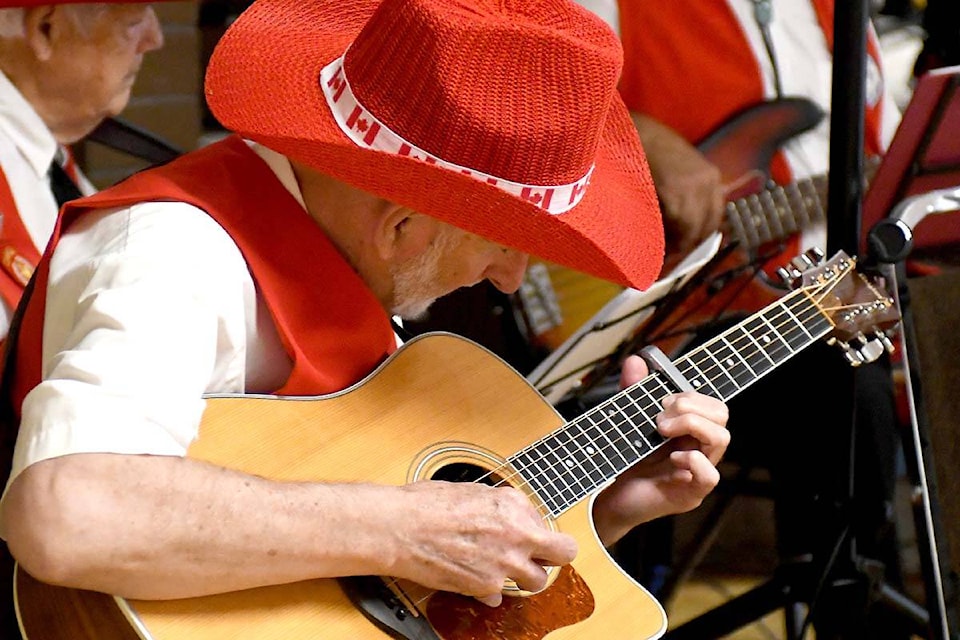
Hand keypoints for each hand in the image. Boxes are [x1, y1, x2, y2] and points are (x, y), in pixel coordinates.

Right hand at [388, 480, 577, 605]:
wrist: (399, 528)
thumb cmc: (426, 504)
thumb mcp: (474, 491)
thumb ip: (503, 508)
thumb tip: (515, 520)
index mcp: (513, 505)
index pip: (549, 523)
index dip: (538, 530)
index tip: (529, 533)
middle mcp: (516, 535)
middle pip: (563, 554)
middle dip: (551, 556)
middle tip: (535, 556)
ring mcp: (504, 564)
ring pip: (536, 581)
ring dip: (522, 576)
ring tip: (500, 567)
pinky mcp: (486, 587)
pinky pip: (500, 596)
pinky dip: (490, 590)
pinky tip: (473, 575)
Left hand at [593, 355, 729, 545]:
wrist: (609, 498)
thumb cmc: (624, 461)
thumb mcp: (627, 421)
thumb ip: (632, 392)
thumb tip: (636, 360)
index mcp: (689, 430)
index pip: (712, 404)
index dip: (692, 395)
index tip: (661, 400)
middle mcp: (699, 448)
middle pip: (722, 415)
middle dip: (691, 406)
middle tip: (660, 417)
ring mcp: (698, 472)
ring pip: (722, 438)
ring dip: (692, 424)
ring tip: (661, 430)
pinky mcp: (690, 495)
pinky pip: (710, 476)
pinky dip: (692, 460)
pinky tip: (672, 458)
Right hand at [632, 113, 725, 264]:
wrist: (628, 127)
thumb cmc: (645, 147)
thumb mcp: (675, 168)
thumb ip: (684, 193)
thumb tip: (680, 230)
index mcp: (711, 176)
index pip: (713, 219)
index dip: (696, 239)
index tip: (680, 251)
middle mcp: (708, 181)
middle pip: (704, 228)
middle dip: (686, 247)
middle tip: (666, 259)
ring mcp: (693, 186)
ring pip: (689, 231)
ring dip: (673, 246)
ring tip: (656, 254)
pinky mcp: (674, 191)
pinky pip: (673, 225)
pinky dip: (663, 238)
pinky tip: (651, 241)